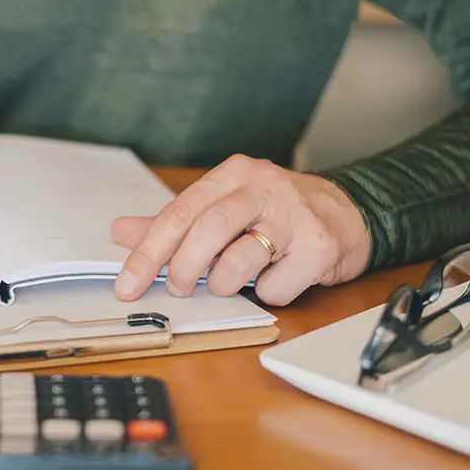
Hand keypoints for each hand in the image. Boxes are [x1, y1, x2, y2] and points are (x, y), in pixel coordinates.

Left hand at [110, 154, 370, 305]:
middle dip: (183, 269)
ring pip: (240, 261)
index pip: (178, 213)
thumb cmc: (276, 213)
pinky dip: (267, 294)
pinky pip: (276, 286)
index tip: (126, 286)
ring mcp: (295, 215)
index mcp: (232, 175)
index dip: (147, 253)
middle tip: (176, 289)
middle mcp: (263, 187)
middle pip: (208, 230)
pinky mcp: (320, 246)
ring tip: (230, 281)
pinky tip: (276, 278)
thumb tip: (120, 232)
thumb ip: (173, 223)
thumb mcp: (224, 208)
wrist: (349, 213)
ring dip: (224, 284)